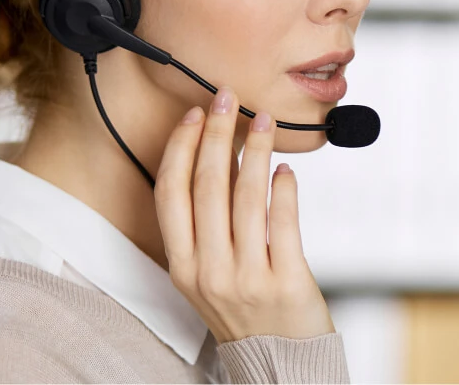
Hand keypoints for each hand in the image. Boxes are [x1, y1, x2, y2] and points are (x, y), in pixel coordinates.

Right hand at [154, 86, 334, 342]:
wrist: (280, 364)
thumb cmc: (245, 312)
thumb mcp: (209, 275)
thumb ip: (208, 226)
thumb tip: (223, 158)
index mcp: (183, 267)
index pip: (171, 193)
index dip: (181, 148)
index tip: (195, 116)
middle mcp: (209, 271)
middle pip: (207, 186)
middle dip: (218, 134)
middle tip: (229, 100)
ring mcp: (247, 277)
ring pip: (246, 197)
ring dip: (255, 151)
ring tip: (263, 123)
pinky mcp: (286, 281)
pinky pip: (284, 221)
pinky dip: (284, 189)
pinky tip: (286, 170)